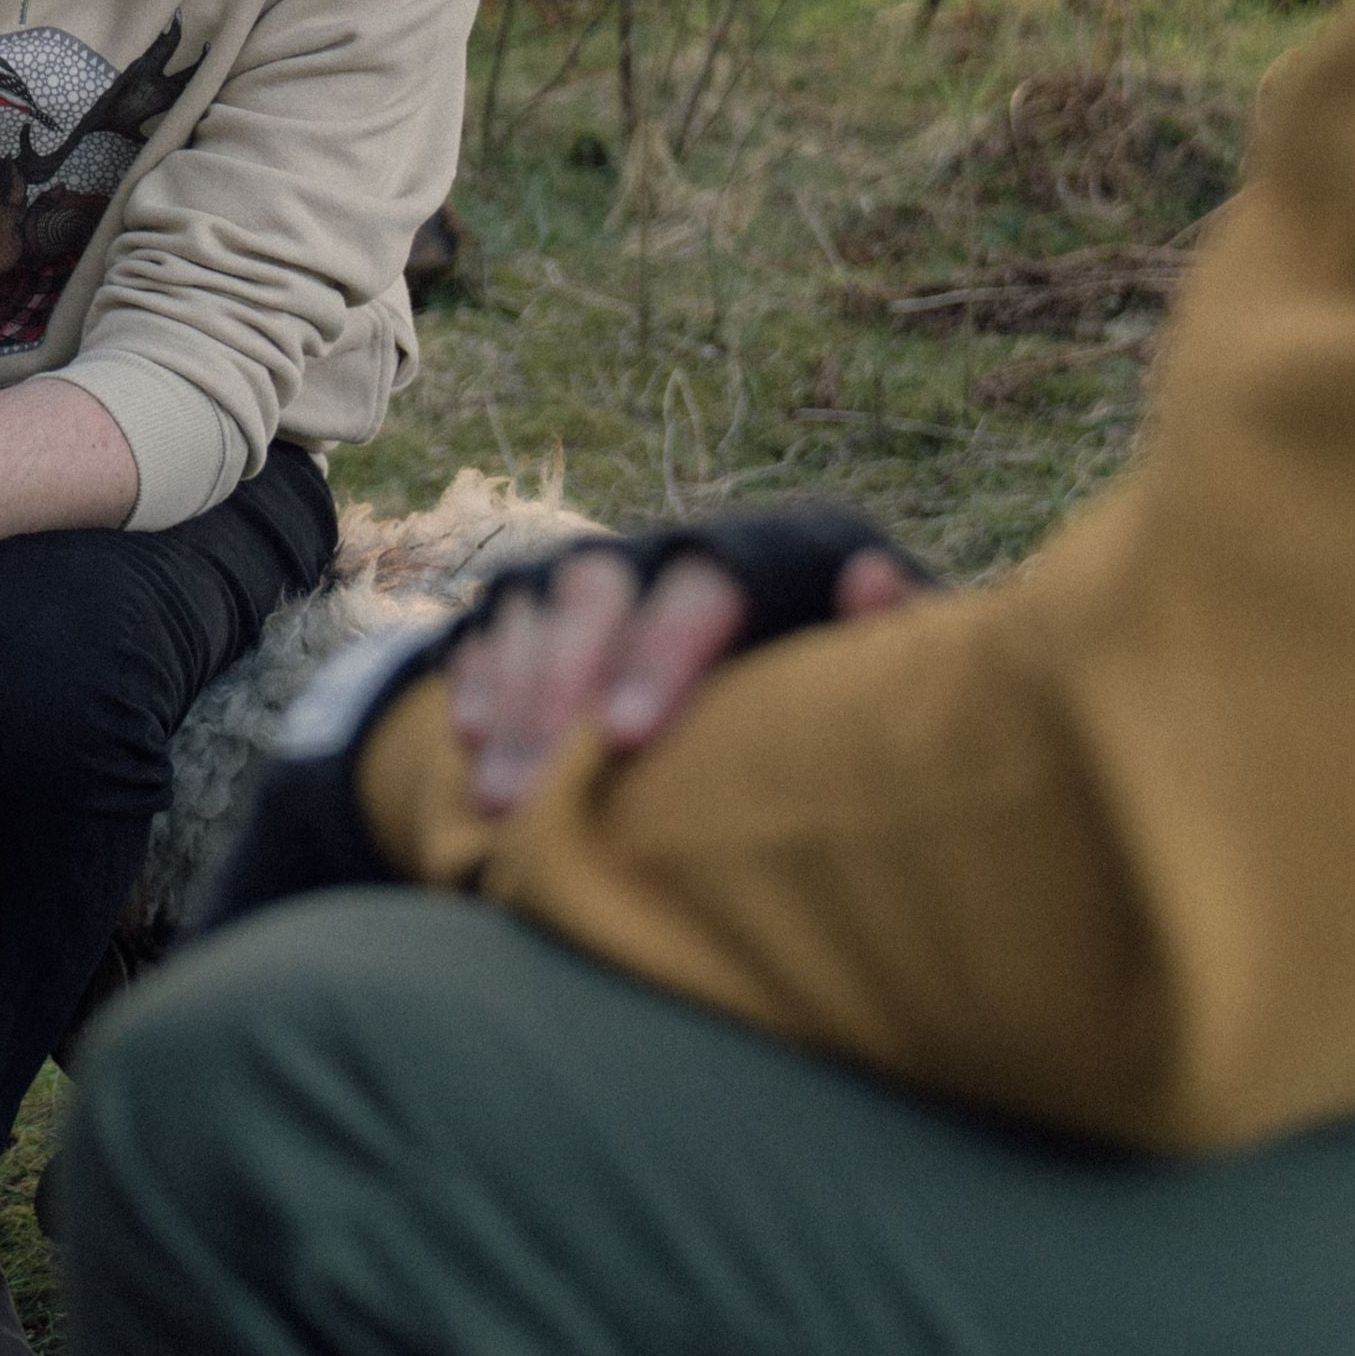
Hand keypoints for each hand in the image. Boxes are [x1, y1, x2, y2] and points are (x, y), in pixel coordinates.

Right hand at [452, 521, 926, 816]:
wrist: (779, 669)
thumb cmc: (842, 697)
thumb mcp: (877, 676)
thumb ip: (887, 640)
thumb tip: (872, 578)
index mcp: (763, 557)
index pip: (704, 588)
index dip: (658, 658)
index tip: (626, 739)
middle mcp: (669, 550)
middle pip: (599, 595)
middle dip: (558, 696)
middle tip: (533, 799)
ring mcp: (594, 571)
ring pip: (534, 612)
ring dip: (510, 705)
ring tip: (496, 804)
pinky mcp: (536, 601)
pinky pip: (488, 625)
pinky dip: (475, 680)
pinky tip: (467, 745)